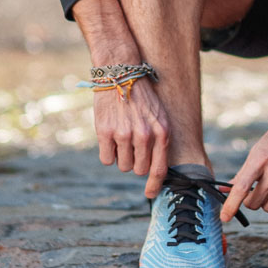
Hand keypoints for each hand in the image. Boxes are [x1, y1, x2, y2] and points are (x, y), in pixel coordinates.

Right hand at [94, 79, 169, 198]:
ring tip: (121, 135)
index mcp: (162, 132)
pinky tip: (110, 136)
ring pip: (123, 166)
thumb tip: (155, 171)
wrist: (121, 73)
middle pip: (139, 170)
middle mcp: (145, 135)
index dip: (155, 185)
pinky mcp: (106, 132)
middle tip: (132, 146)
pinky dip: (108, 152)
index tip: (150, 194)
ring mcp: (125, 134)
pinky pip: (107, 159)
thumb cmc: (141, 97)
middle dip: (135, 162)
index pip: (160, 168)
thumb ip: (159, 141)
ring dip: (122, 156)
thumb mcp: (159, 116)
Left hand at [220, 97, 267, 221]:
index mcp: (261, 158)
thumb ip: (245, 171)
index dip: (230, 205)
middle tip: (253, 190)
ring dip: (266, 202)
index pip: (241, 188)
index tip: (224, 217)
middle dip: (249, 200)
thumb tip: (228, 188)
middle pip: (253, 203)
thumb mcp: (260, 147)